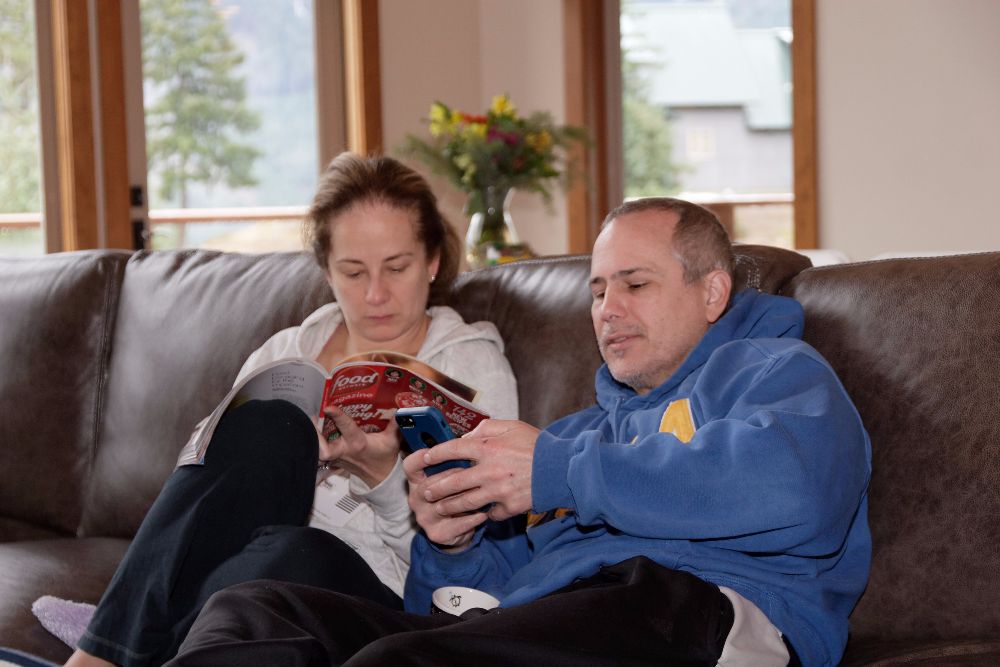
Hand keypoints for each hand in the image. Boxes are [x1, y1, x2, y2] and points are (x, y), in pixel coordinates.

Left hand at [318, 406, 401, 487]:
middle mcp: (345, 451)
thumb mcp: (392, 440)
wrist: (380, 476)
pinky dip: (317, 443)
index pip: (347, 429)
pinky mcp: (334, 460)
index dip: (338, 417)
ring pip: (319, 451)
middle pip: (324, 449)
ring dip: (314, 438)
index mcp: (359, 443)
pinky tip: (316, 431)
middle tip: (313, 418)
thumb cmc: (384, 457)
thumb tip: (400, 408)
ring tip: (313, 420)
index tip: (329, 407)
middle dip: (315, 436)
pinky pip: (321, 453)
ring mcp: (337, 457)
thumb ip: (394, 424)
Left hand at [403, 419, 538, 545]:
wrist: (563, 469)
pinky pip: (491, 513)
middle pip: (453, 482)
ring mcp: (498, 491)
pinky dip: (485, 513)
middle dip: (436, 488)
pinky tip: (479, 514)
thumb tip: (468, 436)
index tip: (424, 459)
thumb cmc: (537, 445)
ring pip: (464, 503)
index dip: (435, 454)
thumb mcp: (512, 426)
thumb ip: (487, 428)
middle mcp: (489, 470)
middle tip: (426, 491)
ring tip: (441, 507)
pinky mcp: (509, 507)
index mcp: (488, 447)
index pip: (452, 450)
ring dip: (449, 506)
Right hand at [404, 461, 487, 550]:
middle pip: (429, 485)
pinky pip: (455, 525)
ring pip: (443, 505)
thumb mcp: (451, 477)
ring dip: (464, 498)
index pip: (411, 466)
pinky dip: (472, 519)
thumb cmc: (457, 495)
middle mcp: (416, 499)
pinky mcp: (436, 533)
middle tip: (473, 473)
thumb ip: (454, 461)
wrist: (458, 529)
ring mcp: (425, 517)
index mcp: (417, 481)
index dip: (421, 457)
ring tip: (482, 493)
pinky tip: (484, 513)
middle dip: (452, 477)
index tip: (437, 452)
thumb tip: (468, 444)